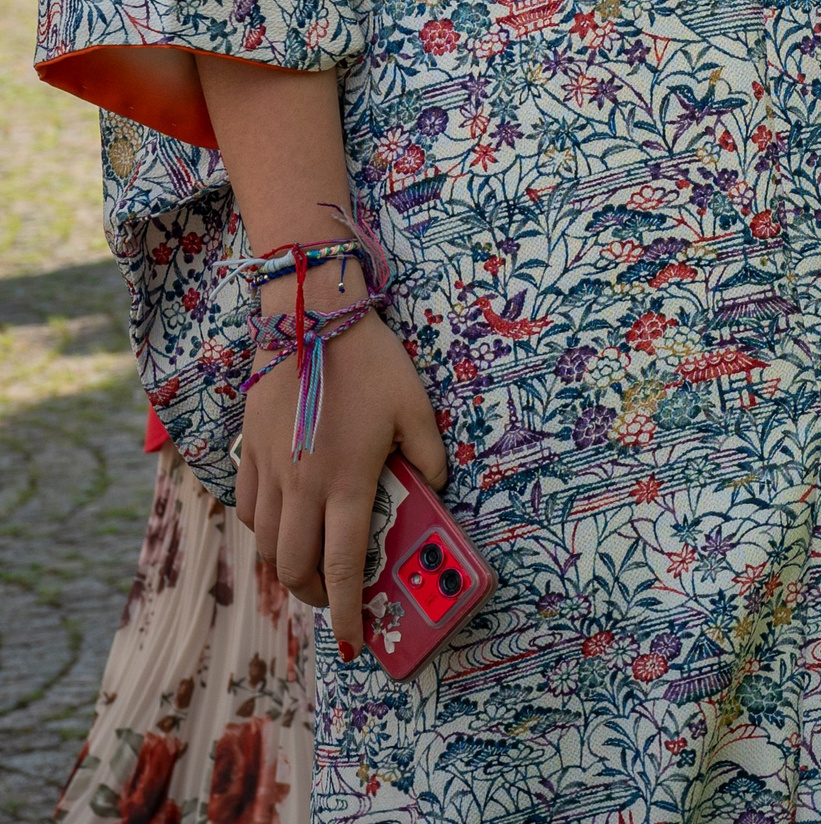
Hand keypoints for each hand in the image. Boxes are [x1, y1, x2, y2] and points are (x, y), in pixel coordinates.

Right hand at [235, 302, 446, 653]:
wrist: (310, 316)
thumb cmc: (371, 361)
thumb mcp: (417, 406)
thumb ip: (429, 456)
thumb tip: (434, 491)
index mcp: (346, 481)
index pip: (341, 567)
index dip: (347, 613)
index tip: (355, 643)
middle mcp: (301, 487)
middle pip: (294, 569)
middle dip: (312, 597)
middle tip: (333, 598)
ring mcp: (268, 471)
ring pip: (265, 545)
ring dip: (286, 566)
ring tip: (310, 564)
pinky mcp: (248, 451)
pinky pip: (248, 509)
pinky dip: (264, 528)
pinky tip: (285, 519)